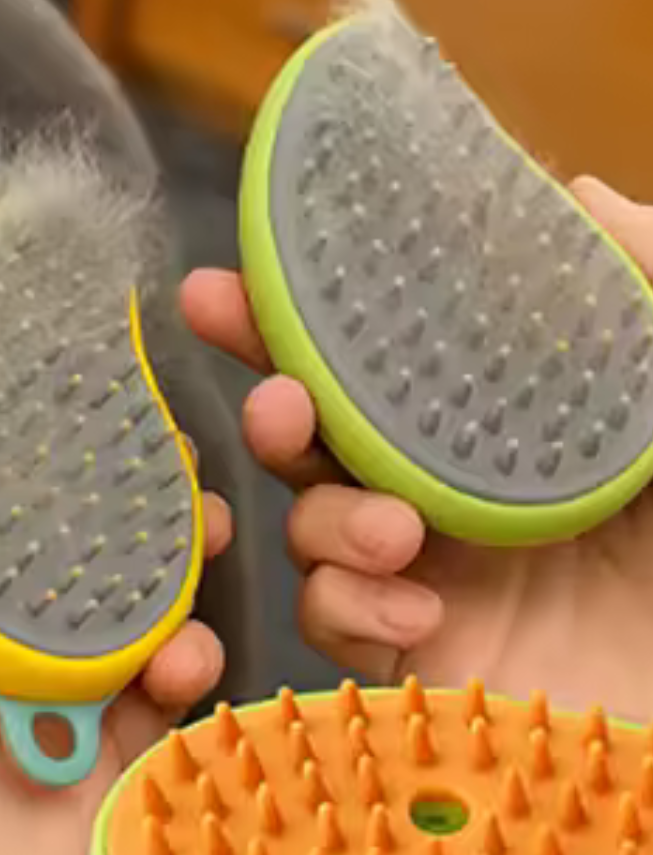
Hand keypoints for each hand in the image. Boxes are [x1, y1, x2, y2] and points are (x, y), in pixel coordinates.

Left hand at [0, 355, 230, 854]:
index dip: (2, 420)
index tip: (70, 364)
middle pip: (48, 538)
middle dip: (113, 492)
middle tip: (179, 451)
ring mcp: (33, 703)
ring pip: (116, 606)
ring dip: (169, 569)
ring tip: (218, 533)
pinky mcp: (94, 763)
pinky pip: (153, 691)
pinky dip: (183, 665)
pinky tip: (196, 658)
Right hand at [182, 176, 652, 723]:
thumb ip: (649, 287)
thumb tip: (578, 193)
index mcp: (505, 422)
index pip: (390, 354)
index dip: (311, 310)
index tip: (241, 271)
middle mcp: (453, 491)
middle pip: (324, 433)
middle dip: (271, 406)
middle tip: (274, 404)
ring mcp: (429, 577)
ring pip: (310, 525)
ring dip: (325, 518)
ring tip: (399, 533)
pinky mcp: (415, 661)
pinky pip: (331, 621)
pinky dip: (349, 606)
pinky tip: (418, 615)